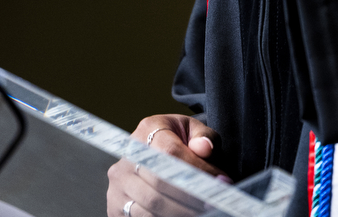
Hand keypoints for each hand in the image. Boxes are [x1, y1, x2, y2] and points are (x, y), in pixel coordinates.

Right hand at [106, 114, 225, 216]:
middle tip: (214, 204)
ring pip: (150, 206)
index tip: (222, 182)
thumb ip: (205, 137)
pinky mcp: (115, 206)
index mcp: (147, 130)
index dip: (197, 171)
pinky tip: (185, 216)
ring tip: (203, 213)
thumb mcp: (194, 130)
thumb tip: (204, 148)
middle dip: (191, 197)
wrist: (155, 154)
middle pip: (159, 184)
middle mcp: (126, 157)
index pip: (170, 154)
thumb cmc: (179, 141)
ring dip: (181, 213)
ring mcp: (118, 184)